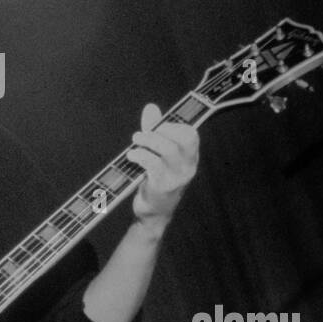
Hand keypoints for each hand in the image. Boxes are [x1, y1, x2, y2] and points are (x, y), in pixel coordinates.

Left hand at [128, 103, 198, 224]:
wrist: (153, 214)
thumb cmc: (155, 180)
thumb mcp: (157, 155)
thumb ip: (155, 131)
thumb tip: (151, 107)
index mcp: (190, 158)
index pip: (191, 135)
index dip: (173, 126)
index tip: (156, 127)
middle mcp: (188, 167)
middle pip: (183, 139)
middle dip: (160, 131)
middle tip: (141, 134)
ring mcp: (177, 178)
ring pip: (168, 150)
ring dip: (148, 141)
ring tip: (135, 141)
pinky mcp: (163, 187)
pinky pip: (153, 164)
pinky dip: (140, 155)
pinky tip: (131, 156)